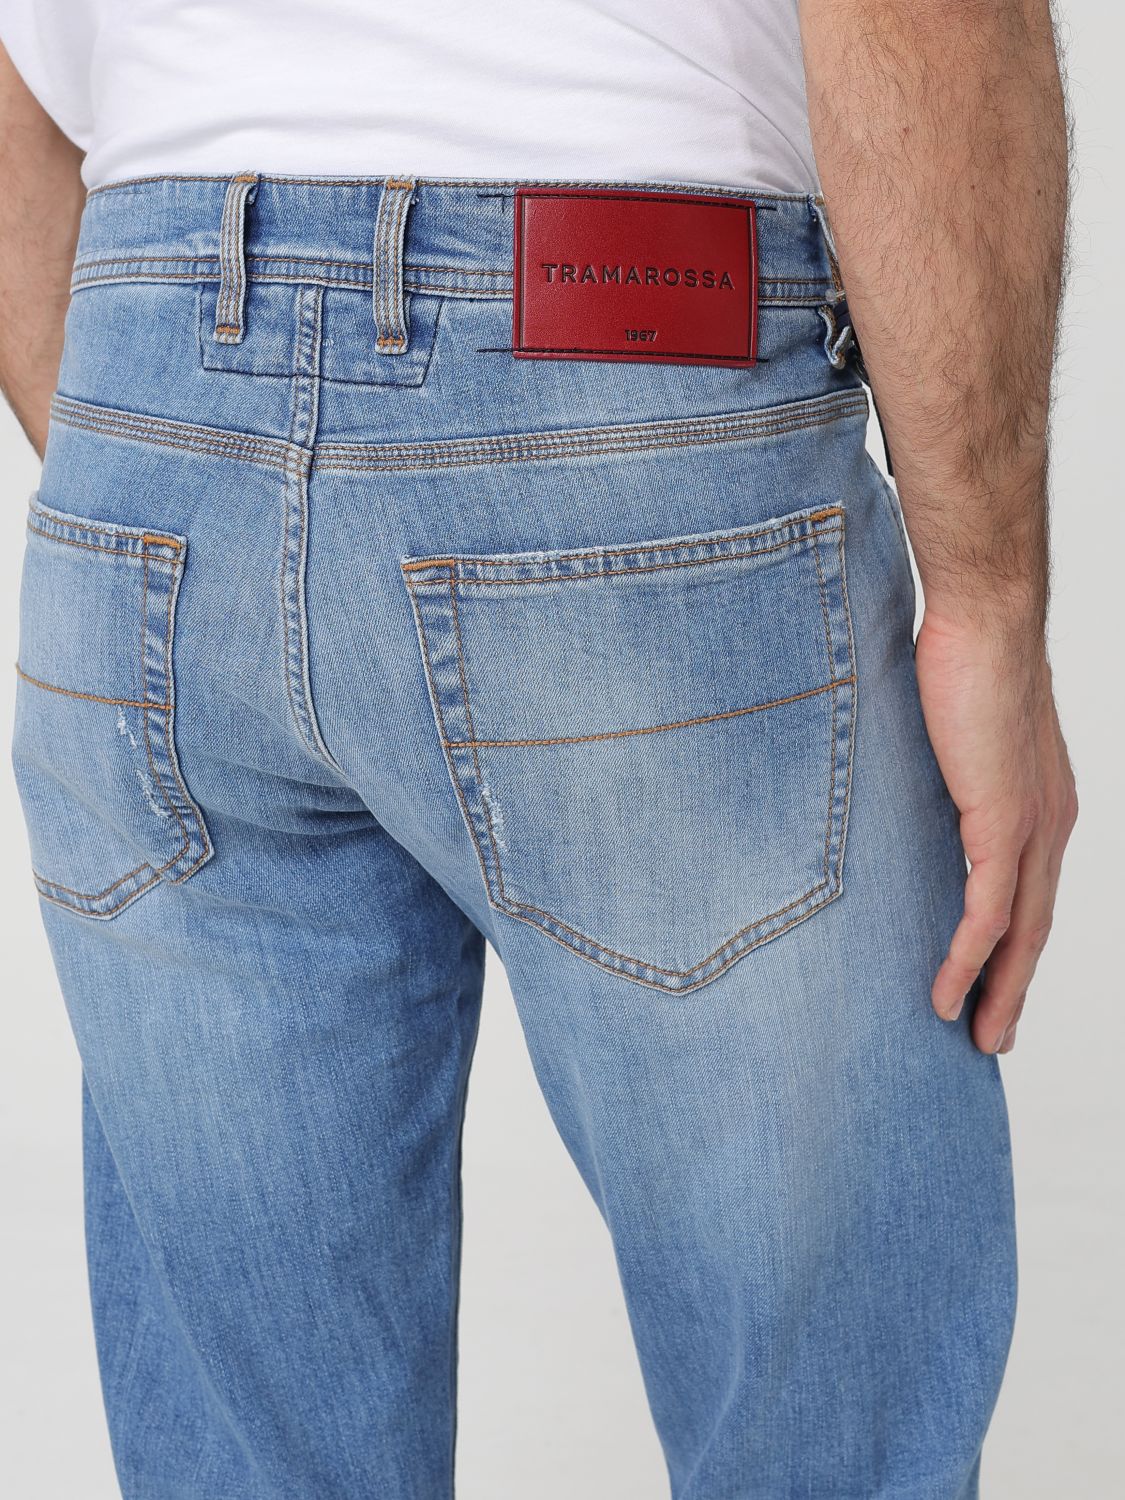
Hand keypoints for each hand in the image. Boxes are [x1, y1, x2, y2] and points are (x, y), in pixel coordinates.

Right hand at [915, 608, 1076, 1053]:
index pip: (1031, 891)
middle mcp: (1050, 823)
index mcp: (1043, 803)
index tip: (994, 980)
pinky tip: (948, 995)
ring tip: (977, 1035)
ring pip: (1019, 932)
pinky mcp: (1004, 824)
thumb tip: (911, 796)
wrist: (986, 617)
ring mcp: (1032, 826)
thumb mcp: (957, 733)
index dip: (1014, 944)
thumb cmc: (965, 657)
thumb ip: (949, 774)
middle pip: (1035, 927)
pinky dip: (969, 959)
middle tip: (993, 1036)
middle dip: (1015, 986)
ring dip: (998, 989)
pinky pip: (988, 911)